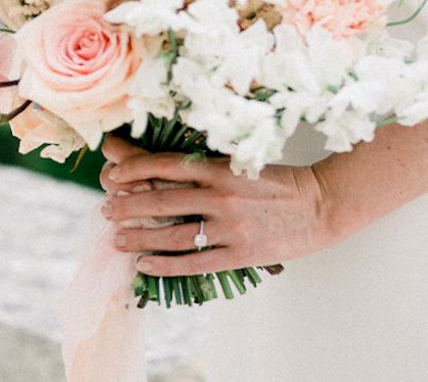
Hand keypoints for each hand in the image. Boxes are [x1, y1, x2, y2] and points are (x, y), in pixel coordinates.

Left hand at [98, 137, 335, 278]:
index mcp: (221, 168)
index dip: (134, 169)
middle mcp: (221, 196)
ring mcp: (229, 228)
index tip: (112, 173)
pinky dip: (165, 265)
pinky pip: (193, 263)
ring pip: (171, 235)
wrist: (320, 204)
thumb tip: (167, 169)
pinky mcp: (239, 255)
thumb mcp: (243, 163)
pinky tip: (145, 264)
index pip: (165, 165)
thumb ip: (209, 168)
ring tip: (116, 238)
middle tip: (107, 208)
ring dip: (139, 237)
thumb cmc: (280, 182)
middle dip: (128, 205)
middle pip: (161, 201)